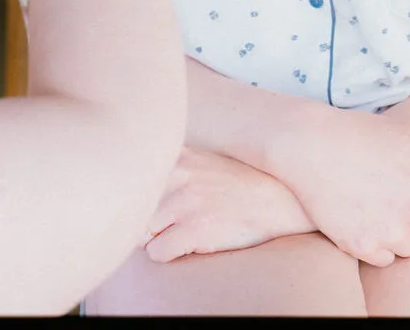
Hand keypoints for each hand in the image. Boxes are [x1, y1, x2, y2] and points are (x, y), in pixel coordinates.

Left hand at [142, 149, 315, 261]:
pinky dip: (169, 255)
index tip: (157, 208)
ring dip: (158, 239)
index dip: (145, 203)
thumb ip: (169, 169)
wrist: (277, 200)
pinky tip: (191, 244)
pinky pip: (157, 254)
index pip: (134, 183)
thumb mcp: (200, 162)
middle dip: (149, 224)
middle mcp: (177, 172)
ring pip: (141, 234)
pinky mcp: (194, 228)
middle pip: (136, 211)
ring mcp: (185, 200)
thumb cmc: (237, 185)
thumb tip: (132, 192)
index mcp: (177, 154)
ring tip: (185, 232)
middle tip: (175, 224)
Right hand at [269, 111, 409, 266]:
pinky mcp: (363, 245)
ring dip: (397, 233)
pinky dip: (376, 244)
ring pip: (408, 249)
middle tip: (390, 192)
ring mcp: (388, 230)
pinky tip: (362, 216)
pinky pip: (383, 259)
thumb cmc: (365, 135)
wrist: (312, 145)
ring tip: (375, 203)